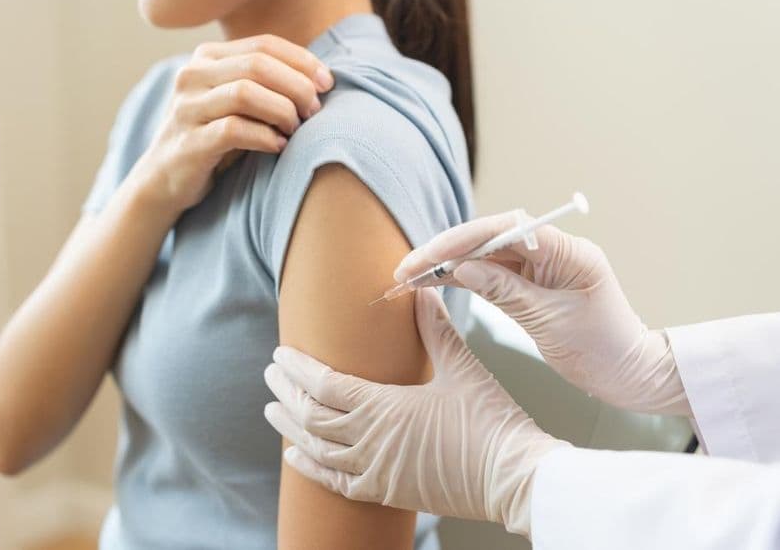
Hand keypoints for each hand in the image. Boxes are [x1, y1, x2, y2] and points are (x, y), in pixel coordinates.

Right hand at [132, 34, 333, 213]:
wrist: (166, 179)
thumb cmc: (215, 139)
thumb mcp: (238, 104)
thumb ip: (266, 84)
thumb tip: (320, 80)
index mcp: (208, 58)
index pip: (264, 44)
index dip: (302, 61)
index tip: (327, 83)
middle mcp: (193, 75)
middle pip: (257, 65)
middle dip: (296, 86)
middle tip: (314, 110)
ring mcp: (188, 108)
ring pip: (245, 93)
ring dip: (282, 111)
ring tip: (296, 128)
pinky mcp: (190, 142)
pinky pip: (234, 130)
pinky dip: (265, 137)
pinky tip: (278, 146)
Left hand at [264, 288, 567, 536]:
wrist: (513, 476)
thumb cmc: (489, 420)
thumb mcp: (462, 367)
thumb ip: (436, 329)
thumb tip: (422, 292)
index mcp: (384, 407)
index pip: (324, 384)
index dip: (297, 369)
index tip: (280, 354)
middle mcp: (370, 441)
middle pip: (311, 415)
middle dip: (286, 393)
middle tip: (270, 374)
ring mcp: (375, 470)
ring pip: (317, 449)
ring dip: (290, 428)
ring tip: (272, 410)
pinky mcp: (386, 491)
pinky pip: (336, 483)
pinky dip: (311, 468)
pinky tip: (295, 457)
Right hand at [395, 211, 690, 415]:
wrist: (627, 372)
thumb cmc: (604, 347)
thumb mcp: (551, 321)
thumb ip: (506, 291)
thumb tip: (462, 268)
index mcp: (568, 251)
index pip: (507, 229)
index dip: (464, 239)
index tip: (432, 255)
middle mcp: (552, 251)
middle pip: (490, 238)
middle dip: (446, 250)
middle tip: (408, 267)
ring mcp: (539, 267)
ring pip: (484, 256)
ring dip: (447, 264)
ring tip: (410, 275)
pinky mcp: (529, 285)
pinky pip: (490, 275)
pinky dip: (461, 279)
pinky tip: (433, 282)